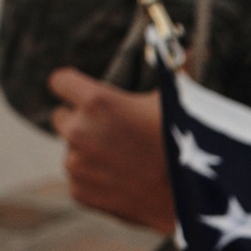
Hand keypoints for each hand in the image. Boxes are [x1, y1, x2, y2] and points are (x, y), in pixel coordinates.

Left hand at [49, 69, 175, 233]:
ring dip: (89, 152)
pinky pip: (79, 178)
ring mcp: (76, 163)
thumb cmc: (184, 143)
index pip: (60, 81)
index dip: (71, 86)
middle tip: (112, 132)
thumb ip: (171, 73)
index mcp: (97, 101)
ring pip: (72, 150)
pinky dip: (94, 179)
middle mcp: (79, 130)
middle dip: (81, 122)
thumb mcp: (174, 102)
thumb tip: (190, 52)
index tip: (79, 92)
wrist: (188, 197)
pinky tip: (121, 180)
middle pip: (62, 117)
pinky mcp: (79, 191)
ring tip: (123, 160)